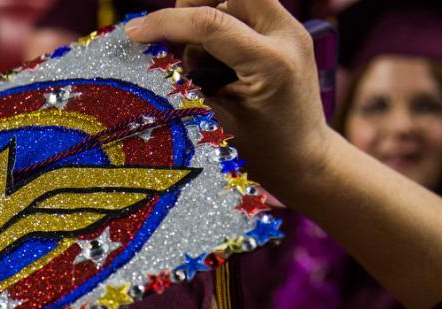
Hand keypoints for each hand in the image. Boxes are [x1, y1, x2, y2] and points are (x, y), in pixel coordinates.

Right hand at [125, 0, 336, 202]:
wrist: (307, 159)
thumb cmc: (263, 153)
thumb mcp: (218, 122)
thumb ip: (187, 83)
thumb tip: (152, 53)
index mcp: (271, 64)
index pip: (210, 23)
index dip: (165, 23)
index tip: (134, 32)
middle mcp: (288, 36)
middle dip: (195, 2)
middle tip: (178, 35)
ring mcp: (291, 29)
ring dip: (209, 14)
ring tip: (203, 60)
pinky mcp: (287, 30)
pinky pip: (246, 8)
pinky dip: (222, 22)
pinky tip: (218, 59)